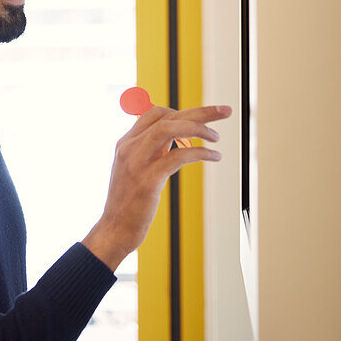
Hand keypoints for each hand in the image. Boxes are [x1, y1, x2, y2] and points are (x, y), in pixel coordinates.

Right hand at [82, 103, 231, 270]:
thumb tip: (175, 143)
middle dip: (200, 111)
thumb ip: (151, 153)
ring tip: (217, 137)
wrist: (114, 229)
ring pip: (170, 129)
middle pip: (167, 116)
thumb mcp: (135, 171)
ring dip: (199, 128)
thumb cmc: (129, 203)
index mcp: (126, 143)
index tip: (201, 118)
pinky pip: (178, 156)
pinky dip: (200, 153)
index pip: (155, 113)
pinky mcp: (147, 180)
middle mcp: (129, 147)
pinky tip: (214, 156)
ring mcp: (136, 162)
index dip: (182, 111)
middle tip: (225, 110)